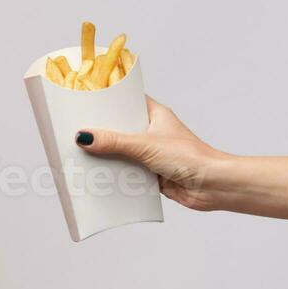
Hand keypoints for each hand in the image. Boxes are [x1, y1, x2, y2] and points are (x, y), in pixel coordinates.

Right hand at [77, 97, 226, 210]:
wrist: (212, 186)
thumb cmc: (190, 157)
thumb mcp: (145, 145)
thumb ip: (114, 142)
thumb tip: (84, 137)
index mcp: (155, 115)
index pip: (127, 102)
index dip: (107, 102)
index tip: (84, 104)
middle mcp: (152, 132)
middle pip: (119, 129)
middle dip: (100, 133)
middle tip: (75, 132)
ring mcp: (151, 153)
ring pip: (121, 152)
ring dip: (106, 157)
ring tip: (81, 156)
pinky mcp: (150, 173)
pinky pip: (126, 172)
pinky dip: (115, 175)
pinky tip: (98, 177)